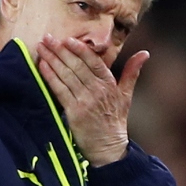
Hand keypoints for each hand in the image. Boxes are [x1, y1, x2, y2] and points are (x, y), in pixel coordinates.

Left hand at [35, 34, 148, 166]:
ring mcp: (85, 101)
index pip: (94, 62)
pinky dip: (50, 77)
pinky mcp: (74, 112)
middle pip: (76, 66)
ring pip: (66, 75)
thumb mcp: (126, 95)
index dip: (80, 49)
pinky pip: (60, 90)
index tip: (68, 39)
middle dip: (60, 50)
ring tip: (41, 47)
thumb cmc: (115, 121)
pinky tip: (42, 66)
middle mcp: (97, 91)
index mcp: (109, 84)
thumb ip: (132, 72)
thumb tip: (145, 53)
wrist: (108, 148)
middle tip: (47, 37)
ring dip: (52, 60)